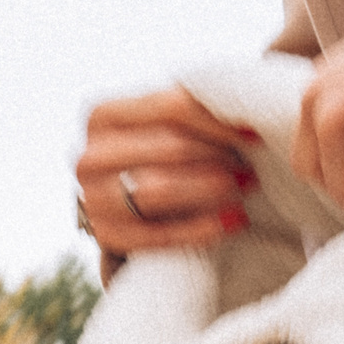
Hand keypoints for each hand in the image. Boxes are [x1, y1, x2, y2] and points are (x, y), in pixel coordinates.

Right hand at [77, 89, 259, 270]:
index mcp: (102, 115)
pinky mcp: (106, 236)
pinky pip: (159, 235)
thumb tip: (246, 107)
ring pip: (161, 190)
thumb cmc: (156, 150)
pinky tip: (236, 220)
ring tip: (245, 187)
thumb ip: (192, 107)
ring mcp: (93, 199)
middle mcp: (89, 157)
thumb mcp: (163, 122)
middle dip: (220, 156)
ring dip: (212, 189)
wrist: (124, 202)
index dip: (217, 120)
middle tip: (251, 166)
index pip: (170, 108)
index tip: (253, 132)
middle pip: (170, 148)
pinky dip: (203, 228)